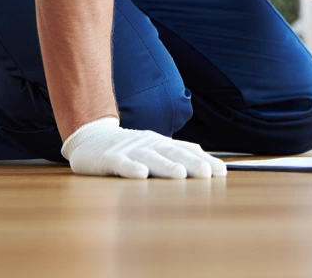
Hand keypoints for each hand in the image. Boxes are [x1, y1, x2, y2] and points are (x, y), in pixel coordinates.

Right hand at [61, 117, 227, 178]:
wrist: (91, 137)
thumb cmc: (127, 147)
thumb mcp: (153, 148)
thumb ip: (175, 152)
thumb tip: (203, 155)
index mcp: (160, 144)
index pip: (186, 151)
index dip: (203, 160)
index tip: (221, 171)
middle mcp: (148, 145)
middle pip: (172, 153)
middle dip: (191, 163)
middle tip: (207, 174)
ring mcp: (128, 151)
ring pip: (149, 158)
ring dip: (165, 166)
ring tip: (180, 174)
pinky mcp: (108, 159)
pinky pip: (120, 164)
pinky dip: (130, 168)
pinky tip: (140, 174)